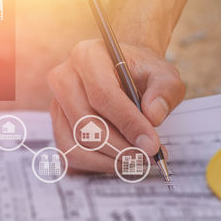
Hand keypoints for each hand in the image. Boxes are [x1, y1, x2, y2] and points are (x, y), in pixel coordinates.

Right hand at [47, 39, 184, 172]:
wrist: (119, 72)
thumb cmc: (139, 72)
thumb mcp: (162, 72)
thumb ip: (165, 90)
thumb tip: (153, 116)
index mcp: (87, 56)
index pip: (102, 95)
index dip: (127, 123)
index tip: (152, 145)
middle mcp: (64, 77)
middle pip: (84, 122)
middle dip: (120, 147)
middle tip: (148, 157)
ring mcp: (56, 103)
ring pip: (74, 144)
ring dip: (108, 160)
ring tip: (137, 160)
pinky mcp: (57, 124)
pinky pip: (69, 154)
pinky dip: (95, 165)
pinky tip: (119, 160)